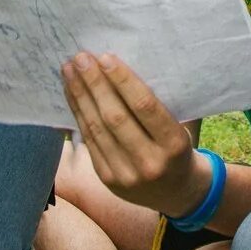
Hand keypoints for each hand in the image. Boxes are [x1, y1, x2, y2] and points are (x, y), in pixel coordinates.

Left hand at [61, 53, 210, 217]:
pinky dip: (79, 113)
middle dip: (95, 84)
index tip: (106, 57)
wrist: (177, 192)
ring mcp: (126, 175)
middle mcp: (150, 162)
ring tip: (70, 70)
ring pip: (97, 128)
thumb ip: (157, 104)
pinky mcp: (107, 179)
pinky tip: (72, 93)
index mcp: (174, 144)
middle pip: (115, 117)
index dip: (123, 80)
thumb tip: (122, 65)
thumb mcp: (180, 126)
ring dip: (80, 95)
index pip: (144, 106)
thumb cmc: (178, 146)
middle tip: (82, 57)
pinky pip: (89, 140)